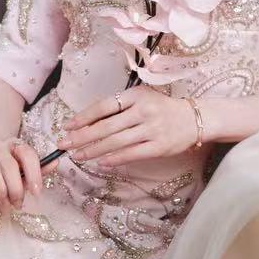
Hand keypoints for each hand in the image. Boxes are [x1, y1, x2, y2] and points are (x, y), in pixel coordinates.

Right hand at [0, 135, 59, 208]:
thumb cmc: (2, 172)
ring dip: (2, 190)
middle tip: (19, 204)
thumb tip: (55, 163)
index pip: (27, 154)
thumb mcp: (20, 171)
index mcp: (14, 145)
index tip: (37, 192)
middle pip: (9, 164)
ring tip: (6, 204)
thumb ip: (37, 170)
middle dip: (16, 188)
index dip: (34, 173)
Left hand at [62, 86, 199, 168]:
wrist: (194, 119)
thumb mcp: (142, 99)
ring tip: (78, 156)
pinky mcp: (159, 146)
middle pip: (106, 126)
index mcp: (136, 95)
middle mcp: (143, 110)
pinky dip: (115, 159)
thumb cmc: (162, 109)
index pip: (104, 106)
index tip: (67, 126)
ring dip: (94, 150)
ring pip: (116, 142)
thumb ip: (119, 108)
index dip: (83, 117)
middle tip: (64, 144)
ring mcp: (152, 129)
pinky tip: (101, 163)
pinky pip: (132, 154)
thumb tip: (88, 123)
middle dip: (82, 136)